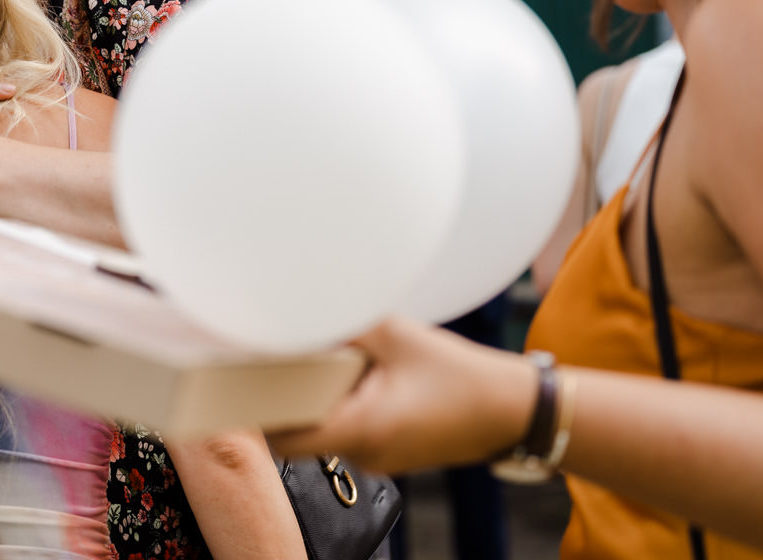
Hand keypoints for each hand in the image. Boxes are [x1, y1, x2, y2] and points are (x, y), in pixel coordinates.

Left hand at [266, 317, 534, 473]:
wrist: (514, 410)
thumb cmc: (460, 375)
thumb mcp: (395, 334)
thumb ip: (344, 320)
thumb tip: (302, 304)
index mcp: (361, 429)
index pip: (285, 436)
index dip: (261, 409)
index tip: (249, 378)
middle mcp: (365, 453)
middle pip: (301, 434)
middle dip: (288, 398)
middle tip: (281, 358)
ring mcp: (378, 458)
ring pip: (327, 431)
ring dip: (320, 399)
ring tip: (327, 360)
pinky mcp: (390, 451)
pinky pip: (352, 430)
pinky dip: (344, 405)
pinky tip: (358, 375)